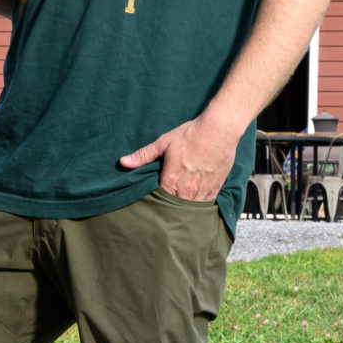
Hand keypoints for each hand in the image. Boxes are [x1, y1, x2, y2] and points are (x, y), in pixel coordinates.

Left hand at [119, 110, 241, 203]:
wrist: (219, 129)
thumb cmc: (190, 134)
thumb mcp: (164, 142)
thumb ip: (143, 155)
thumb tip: (122, 162)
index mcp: (172, 179)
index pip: (159, 202)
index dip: (155, 205)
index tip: (151, 206)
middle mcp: (187, 189)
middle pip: (175, 209)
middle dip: (169, 211)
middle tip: (164, 213)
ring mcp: (203, 190)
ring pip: (191, 210)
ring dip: (184, 211)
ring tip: (178, 213)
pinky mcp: (215, 188)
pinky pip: (206, 205)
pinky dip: (199, 206)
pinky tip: (194, 205)